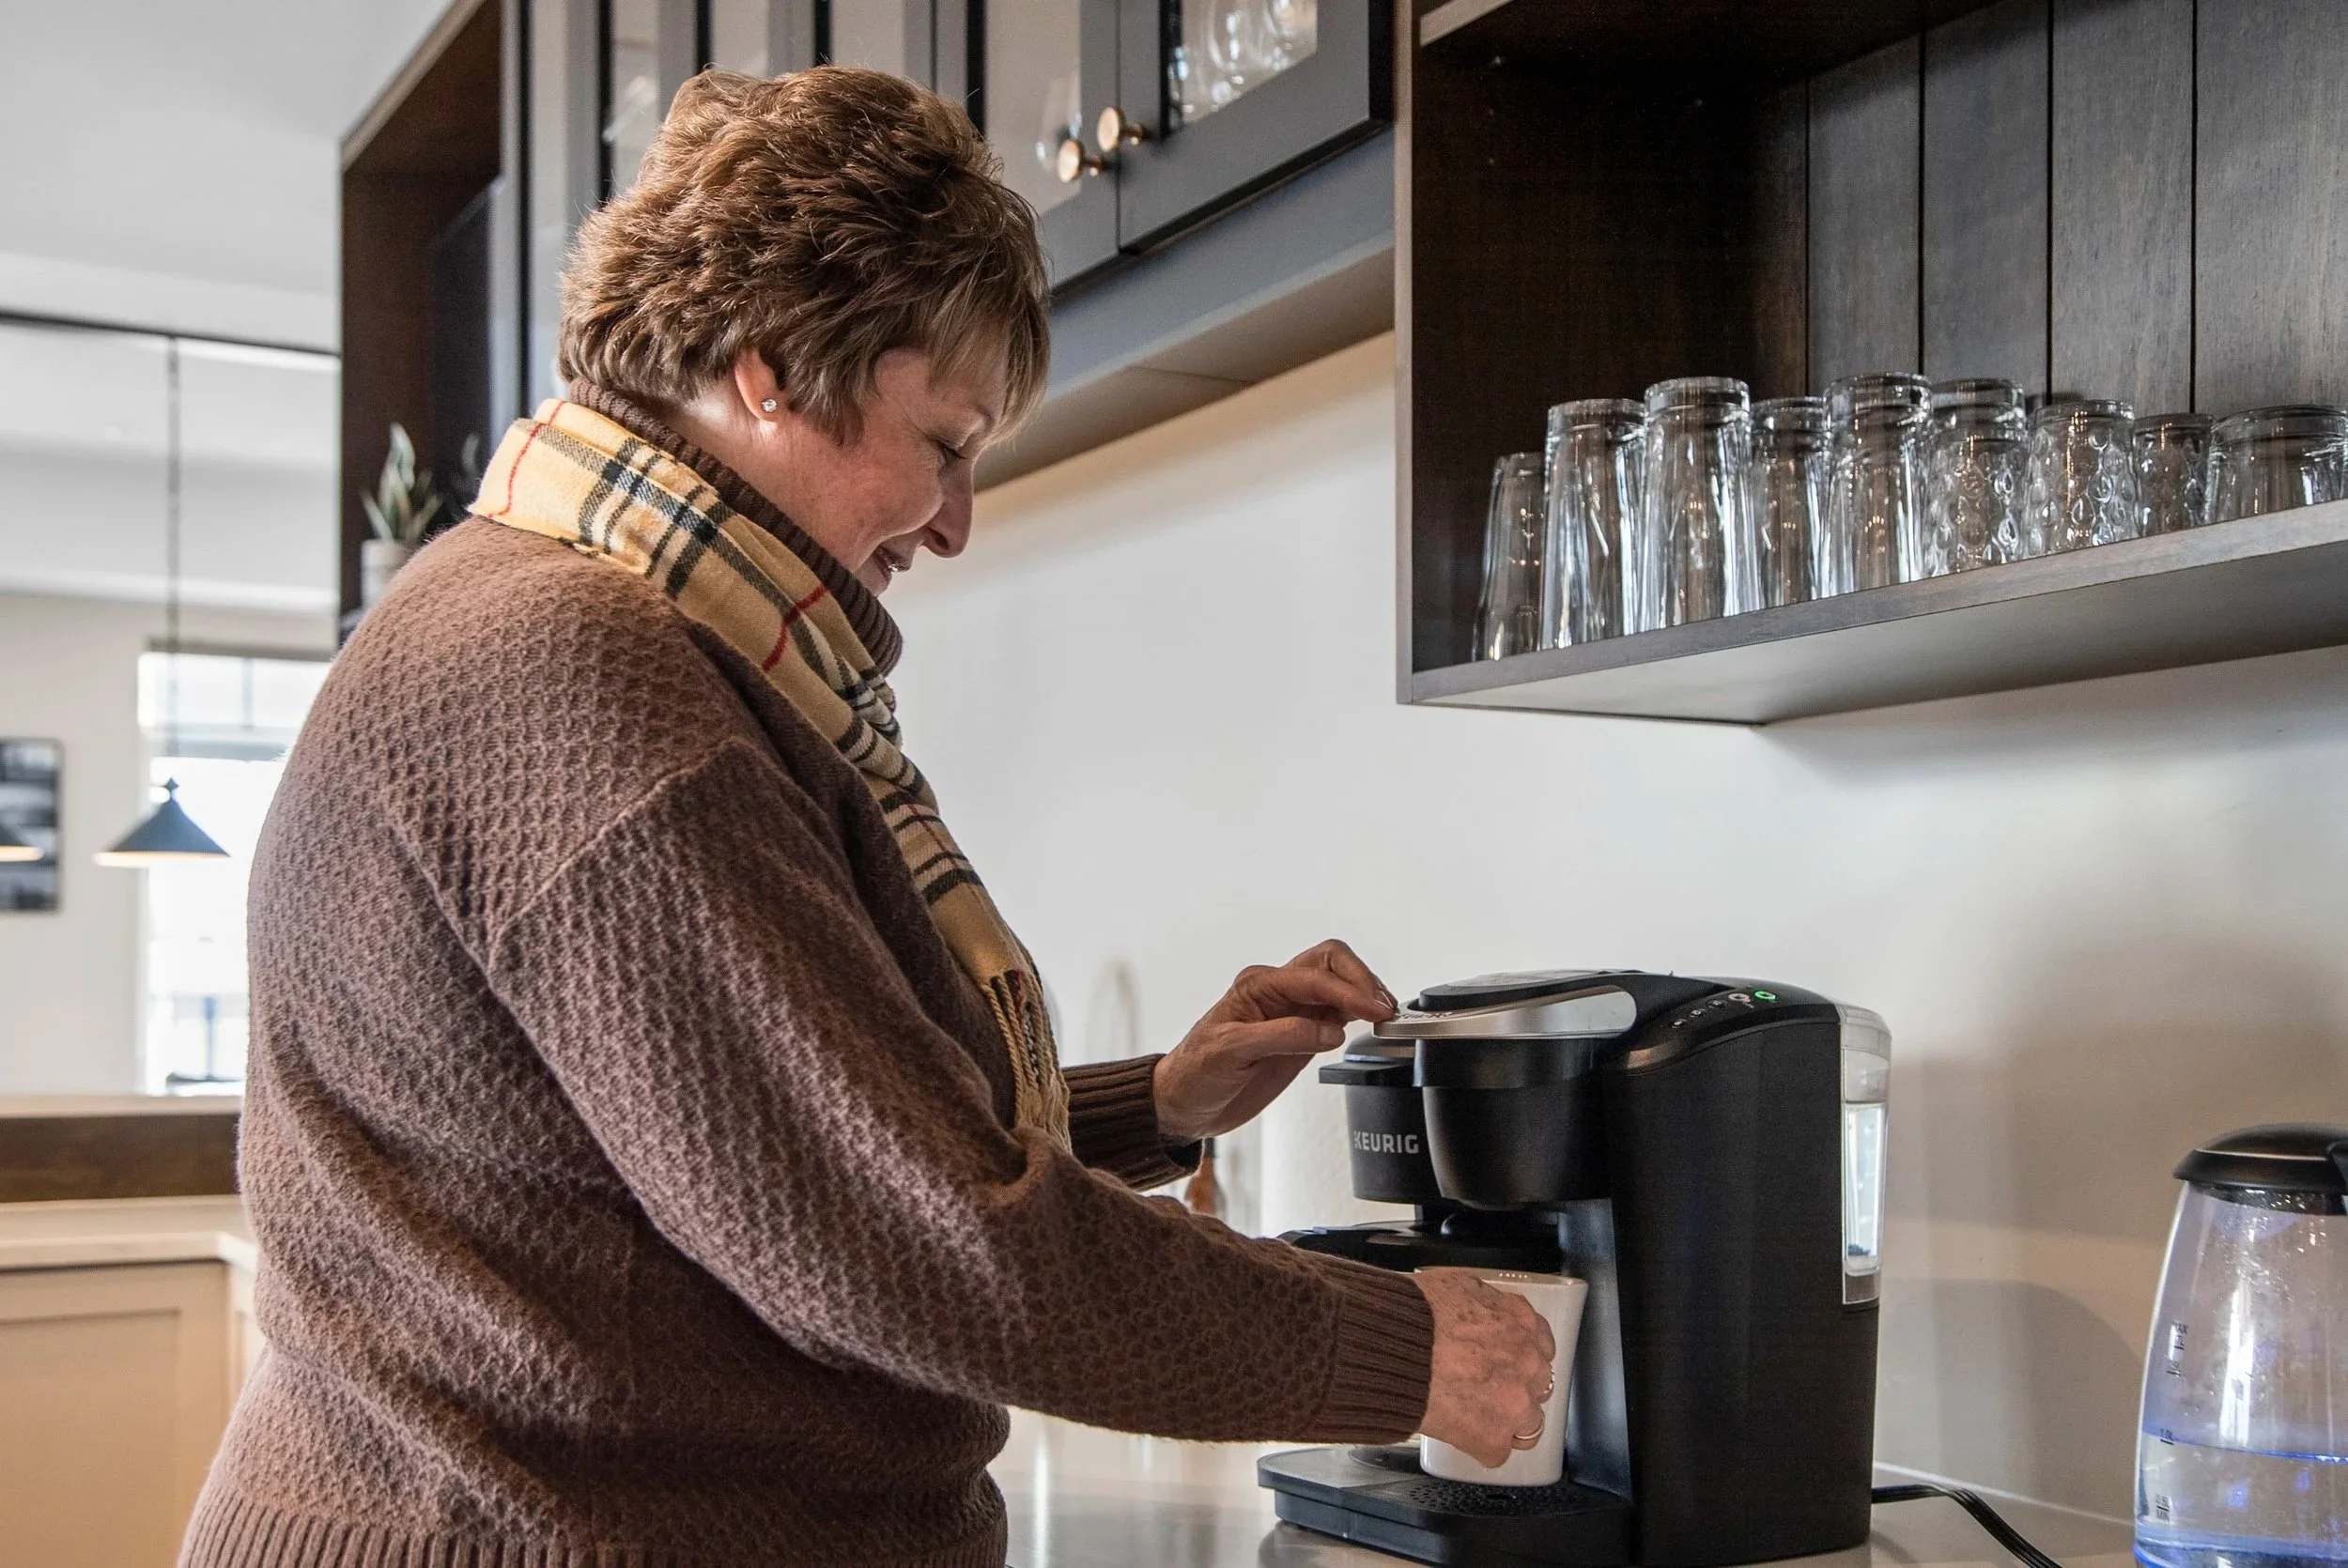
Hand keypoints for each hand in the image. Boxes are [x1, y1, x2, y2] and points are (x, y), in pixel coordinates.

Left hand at [1152, 940, 1396, 1143]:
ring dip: (1365, 993)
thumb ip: (1282, 1036)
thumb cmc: (1195, 1074)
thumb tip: (1329, 1030)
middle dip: (1361, 980)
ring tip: (1386, 1015)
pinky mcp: (1302, 1034)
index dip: (1347, 991)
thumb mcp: (1231, 1052)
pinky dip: (1359, 1012)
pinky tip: (1372, 1023)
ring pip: (1339, 983)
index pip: (1314, 976)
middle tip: (1383, 1008)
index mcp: (1257, 986)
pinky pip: (1338, 1011)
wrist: (1184, 1105)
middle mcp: (1277, 992)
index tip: (1372, 1009)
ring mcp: (1291, 1011)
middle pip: (1331, 963)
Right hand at [1415, 1269, 1556, 1468]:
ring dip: (1506, 1422)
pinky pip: (1497, 1453)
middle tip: (1484, 1388)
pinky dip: (1479, 1446)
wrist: (1393, 1345)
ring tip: (1477, 1418)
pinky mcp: (1492, 1438)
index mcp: (1523, 1324)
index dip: (1519, 1356)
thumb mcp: (1459, 1284)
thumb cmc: (1416, 1313)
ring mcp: (1515, 1404)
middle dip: (1514, 1388)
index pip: (1541, 1347)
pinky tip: (1460, 1433)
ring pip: (1529, 1425)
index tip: (1505, 1362)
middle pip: (1537, 1386)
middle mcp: (1529, 1364)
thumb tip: (1483, 1311)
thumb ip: (1486, 1303)